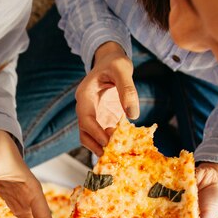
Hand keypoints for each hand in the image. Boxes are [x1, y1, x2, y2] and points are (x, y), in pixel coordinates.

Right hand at [75, 41, 139, 155]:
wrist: (111, 61)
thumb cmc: (114, 62)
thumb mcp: (122, 70)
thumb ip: (127, 90)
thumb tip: (133, 115)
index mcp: (85, 96)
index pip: (85, 119)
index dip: (94, 132)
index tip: (107, 143)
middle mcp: (85, 107)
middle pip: (84, 132)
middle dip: (95, 145)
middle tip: (111, 156)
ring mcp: (93, 115)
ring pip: (91, 137)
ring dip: (102, 146)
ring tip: (118, 153)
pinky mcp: (101, 119)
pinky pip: (102, 135)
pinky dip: (110, 142)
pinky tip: (123, 145)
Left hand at [111, 162, 217, 217]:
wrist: (217, 177)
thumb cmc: (214, 203)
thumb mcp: (210, 216)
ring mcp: (155, 207)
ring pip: (134, 213)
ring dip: (120, 212)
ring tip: (100, 211)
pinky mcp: (155, 190)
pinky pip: (140, 191)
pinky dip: (130, 190)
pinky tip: (115, 186)